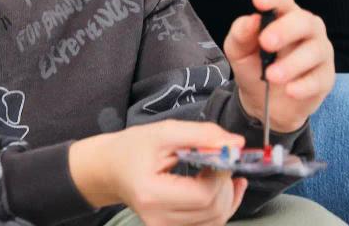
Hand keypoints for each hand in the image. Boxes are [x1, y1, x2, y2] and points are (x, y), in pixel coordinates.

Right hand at [69, 120, 248, 224]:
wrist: (111, 168)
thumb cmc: (133, 147)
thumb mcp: (165, 132)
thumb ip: (202, 135)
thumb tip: (237, 143)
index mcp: (152, 194)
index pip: (203, 195)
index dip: (220, 174)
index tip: (222, 153)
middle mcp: (158, 219)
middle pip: (212, 210)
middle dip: (225, 183)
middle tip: (220, 160)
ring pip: (216, 220)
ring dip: (226, 195)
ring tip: (219, 171)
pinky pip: (209, 224)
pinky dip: (222, 205)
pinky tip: (223, 186)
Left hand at [224, 0, 334, 132]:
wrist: (266, 103)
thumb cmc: (254, 66)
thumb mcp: (239, 51)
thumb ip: (240, 33)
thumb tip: (251, 20)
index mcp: (284, 16)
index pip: (282, 0)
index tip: (258, 1)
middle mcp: (307, 29)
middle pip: (303, 21)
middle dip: (285, 30)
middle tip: (265, 42)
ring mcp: (320, 52)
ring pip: (314, 51)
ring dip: (291, 64)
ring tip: (271, 76)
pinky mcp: (325, 77)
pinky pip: (319, 78)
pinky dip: (303, 85)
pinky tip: (290, 91)